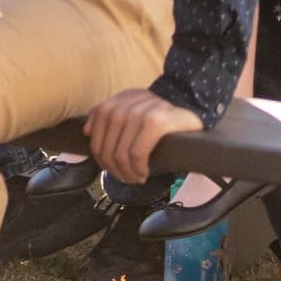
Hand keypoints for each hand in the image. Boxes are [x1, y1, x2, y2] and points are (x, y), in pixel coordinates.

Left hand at [86, 87, 203, 184]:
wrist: (193, 103)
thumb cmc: (159, 114)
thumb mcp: (130, 109)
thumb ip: (107, 117)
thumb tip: (87, 131)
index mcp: (115, 102)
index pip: (94, 133)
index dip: (99, 155)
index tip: (109, 167)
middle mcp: (124, 105)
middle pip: (106, 146)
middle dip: (113, 168)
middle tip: (125, 178)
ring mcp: (140, 112)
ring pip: (121, 153)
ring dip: (126, 172)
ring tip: (135, 178)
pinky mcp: (157, 122)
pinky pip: (138, 153)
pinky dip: (138, 168)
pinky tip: (143, 174)